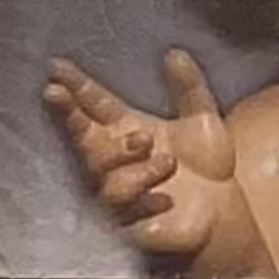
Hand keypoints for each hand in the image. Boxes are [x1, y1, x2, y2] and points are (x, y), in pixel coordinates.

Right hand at [46, 45, 251, 266]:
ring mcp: (119, 194)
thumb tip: (175, 53)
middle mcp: (115, 160)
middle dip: (75, 120)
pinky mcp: (131, 226)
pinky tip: (167, 200)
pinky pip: (128, 216)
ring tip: (168, 161)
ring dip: (135, 169)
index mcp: (125, 129)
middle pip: (85, 140)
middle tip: (86, 108)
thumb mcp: (202, 119)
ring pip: (108, 180)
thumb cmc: (204, 166)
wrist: (223, 211)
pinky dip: (146, 203)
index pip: (94, 105)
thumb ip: (189, 88)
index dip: (75, 87)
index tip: (56, 68)